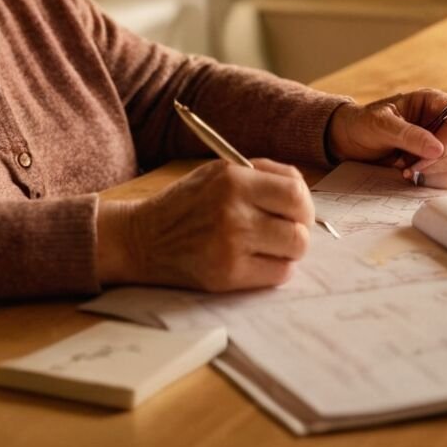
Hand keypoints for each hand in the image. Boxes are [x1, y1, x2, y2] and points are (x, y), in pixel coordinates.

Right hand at [96, 159, 313, 290]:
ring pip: (294, 251)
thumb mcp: (218, 171)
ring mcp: (230, 244)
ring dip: (288, 250)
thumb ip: (262, 174)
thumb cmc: (186, 203)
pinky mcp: (227, 274)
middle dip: (300, 229)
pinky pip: (277, 275)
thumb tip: (303, 189)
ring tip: (269, 245)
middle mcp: (233, 209)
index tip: (298, 209)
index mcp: (232, 178)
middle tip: (286, 230)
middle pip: (300, 226)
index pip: (296, 191)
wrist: (142, 238)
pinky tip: (256, 260)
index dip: (304, 203)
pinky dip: (274, 269)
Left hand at [327, 89, 446, 188]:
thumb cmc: (364, 123)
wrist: (352, 140)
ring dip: (439, 173)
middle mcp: (446, 121)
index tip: (433, 155)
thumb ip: (408, 134)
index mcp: (434, 102)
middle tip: (412, 168)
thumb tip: (437, 149)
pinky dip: (437, 180)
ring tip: (409, 171)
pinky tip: (415, 177)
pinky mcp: (443, 161)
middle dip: (443, 161)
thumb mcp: (380, 124)